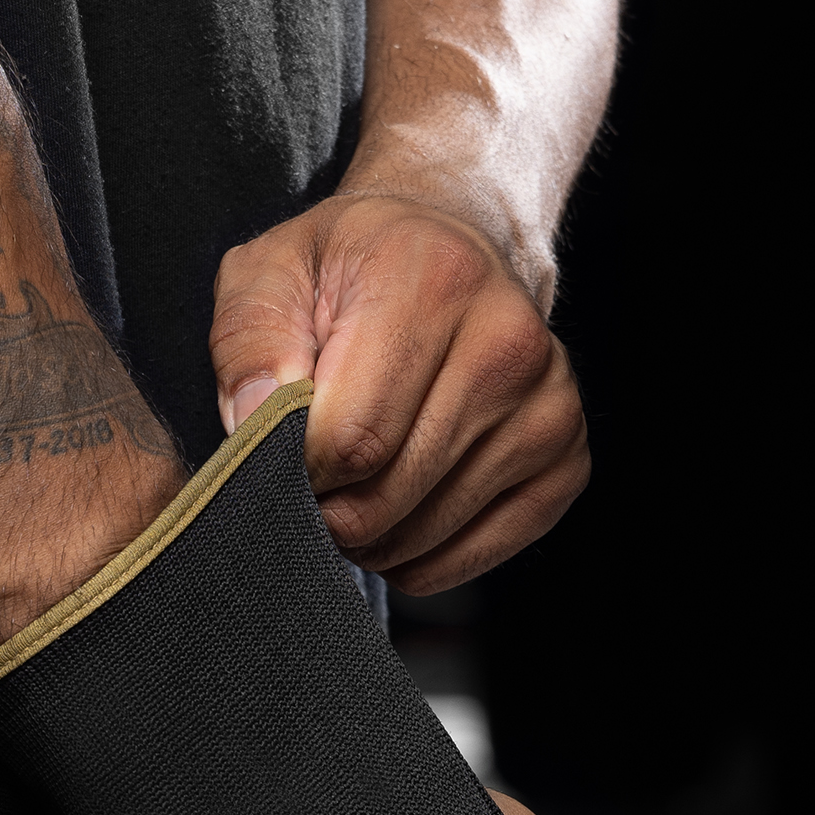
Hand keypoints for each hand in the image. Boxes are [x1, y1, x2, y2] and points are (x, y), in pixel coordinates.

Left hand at [209, 192, 587, 593]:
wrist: (444, 257)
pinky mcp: (565, 461)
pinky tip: (399, 511)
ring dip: (368, 536)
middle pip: (386, 494)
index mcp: (434, 278)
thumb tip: (256, 422)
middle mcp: (509, 339)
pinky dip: (417, 557)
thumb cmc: (348, 275)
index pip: (350, 437)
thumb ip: (249, 342)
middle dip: (329, 506)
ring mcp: (548, 404)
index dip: (298, 468)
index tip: (286, 448)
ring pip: (423, 533)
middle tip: (314, 475)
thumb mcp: (272, 274)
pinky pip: (471, 556)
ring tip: (354, 486)